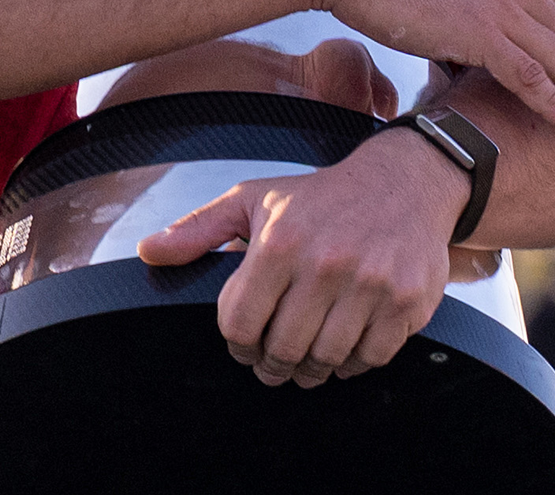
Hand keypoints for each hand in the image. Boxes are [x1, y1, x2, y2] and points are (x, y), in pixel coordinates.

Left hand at [135, 127, 465, 387]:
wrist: (404, 183)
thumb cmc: (319, 197)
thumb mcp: (253, 199)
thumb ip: (198, 229)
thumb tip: (147, 251)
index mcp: (280, 242)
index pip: (239, 324)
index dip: (236, 343)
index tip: (245, 343)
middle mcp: (326, 264)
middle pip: (282, 351)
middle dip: (271, 365)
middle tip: (274, 362)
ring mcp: (371, 286)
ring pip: (325, 360)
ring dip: (311, 370)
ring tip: (306, 360)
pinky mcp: (407, 302)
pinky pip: (370, 359)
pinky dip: (352, 364)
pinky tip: (344, 347)